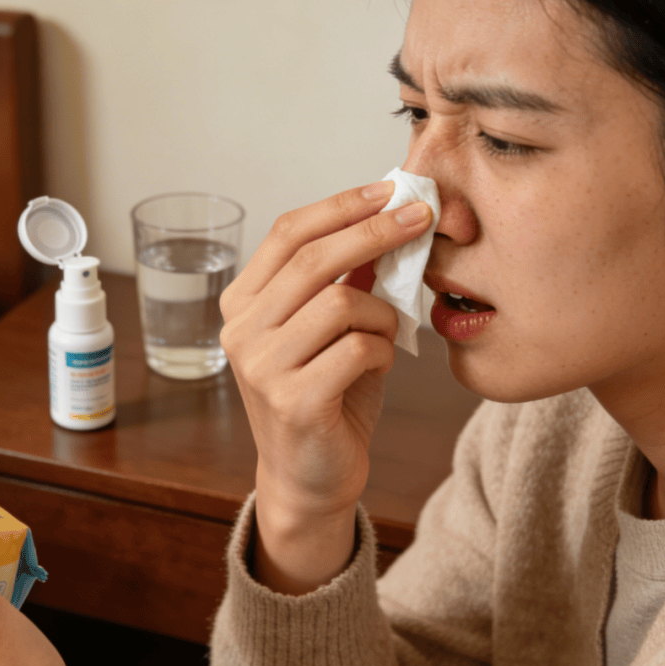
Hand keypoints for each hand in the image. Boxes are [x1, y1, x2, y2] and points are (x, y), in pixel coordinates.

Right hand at [218, 182, 431, 588]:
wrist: (309, 475)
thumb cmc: (325, 395)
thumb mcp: (329, 329)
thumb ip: (344, 279)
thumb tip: (388, 217)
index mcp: (242, 304)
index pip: (287, 233)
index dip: (341, 205)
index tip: (389, 190)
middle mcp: (241, 331)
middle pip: (312, 258)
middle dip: (375, 230)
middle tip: (423, 217)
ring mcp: (262, 367)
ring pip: (341, 303)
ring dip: (382, 310)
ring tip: (390, 328)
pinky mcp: (293, 401)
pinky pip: (358, 349)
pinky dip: (383, 349)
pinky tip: (380, 364)